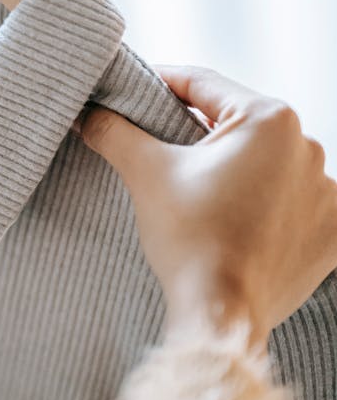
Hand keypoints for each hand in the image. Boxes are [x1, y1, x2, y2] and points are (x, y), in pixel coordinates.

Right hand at [76, 66, 336, 347]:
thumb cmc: (189, 239)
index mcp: (270, 119)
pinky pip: (292, 203)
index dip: (161, 84)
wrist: (221, 315)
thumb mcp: (146, 172)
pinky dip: (267, 206)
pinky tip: (238, 219)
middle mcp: (309, 147)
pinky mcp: (330, 231)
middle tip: (160, 145)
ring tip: (200, 192)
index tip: (132, 92)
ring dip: (237, 169)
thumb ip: (114, 131)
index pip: (203, 86)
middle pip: (238, 126)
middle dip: (199, 132)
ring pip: (267, 163)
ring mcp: (326, 192)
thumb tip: (87, 112)